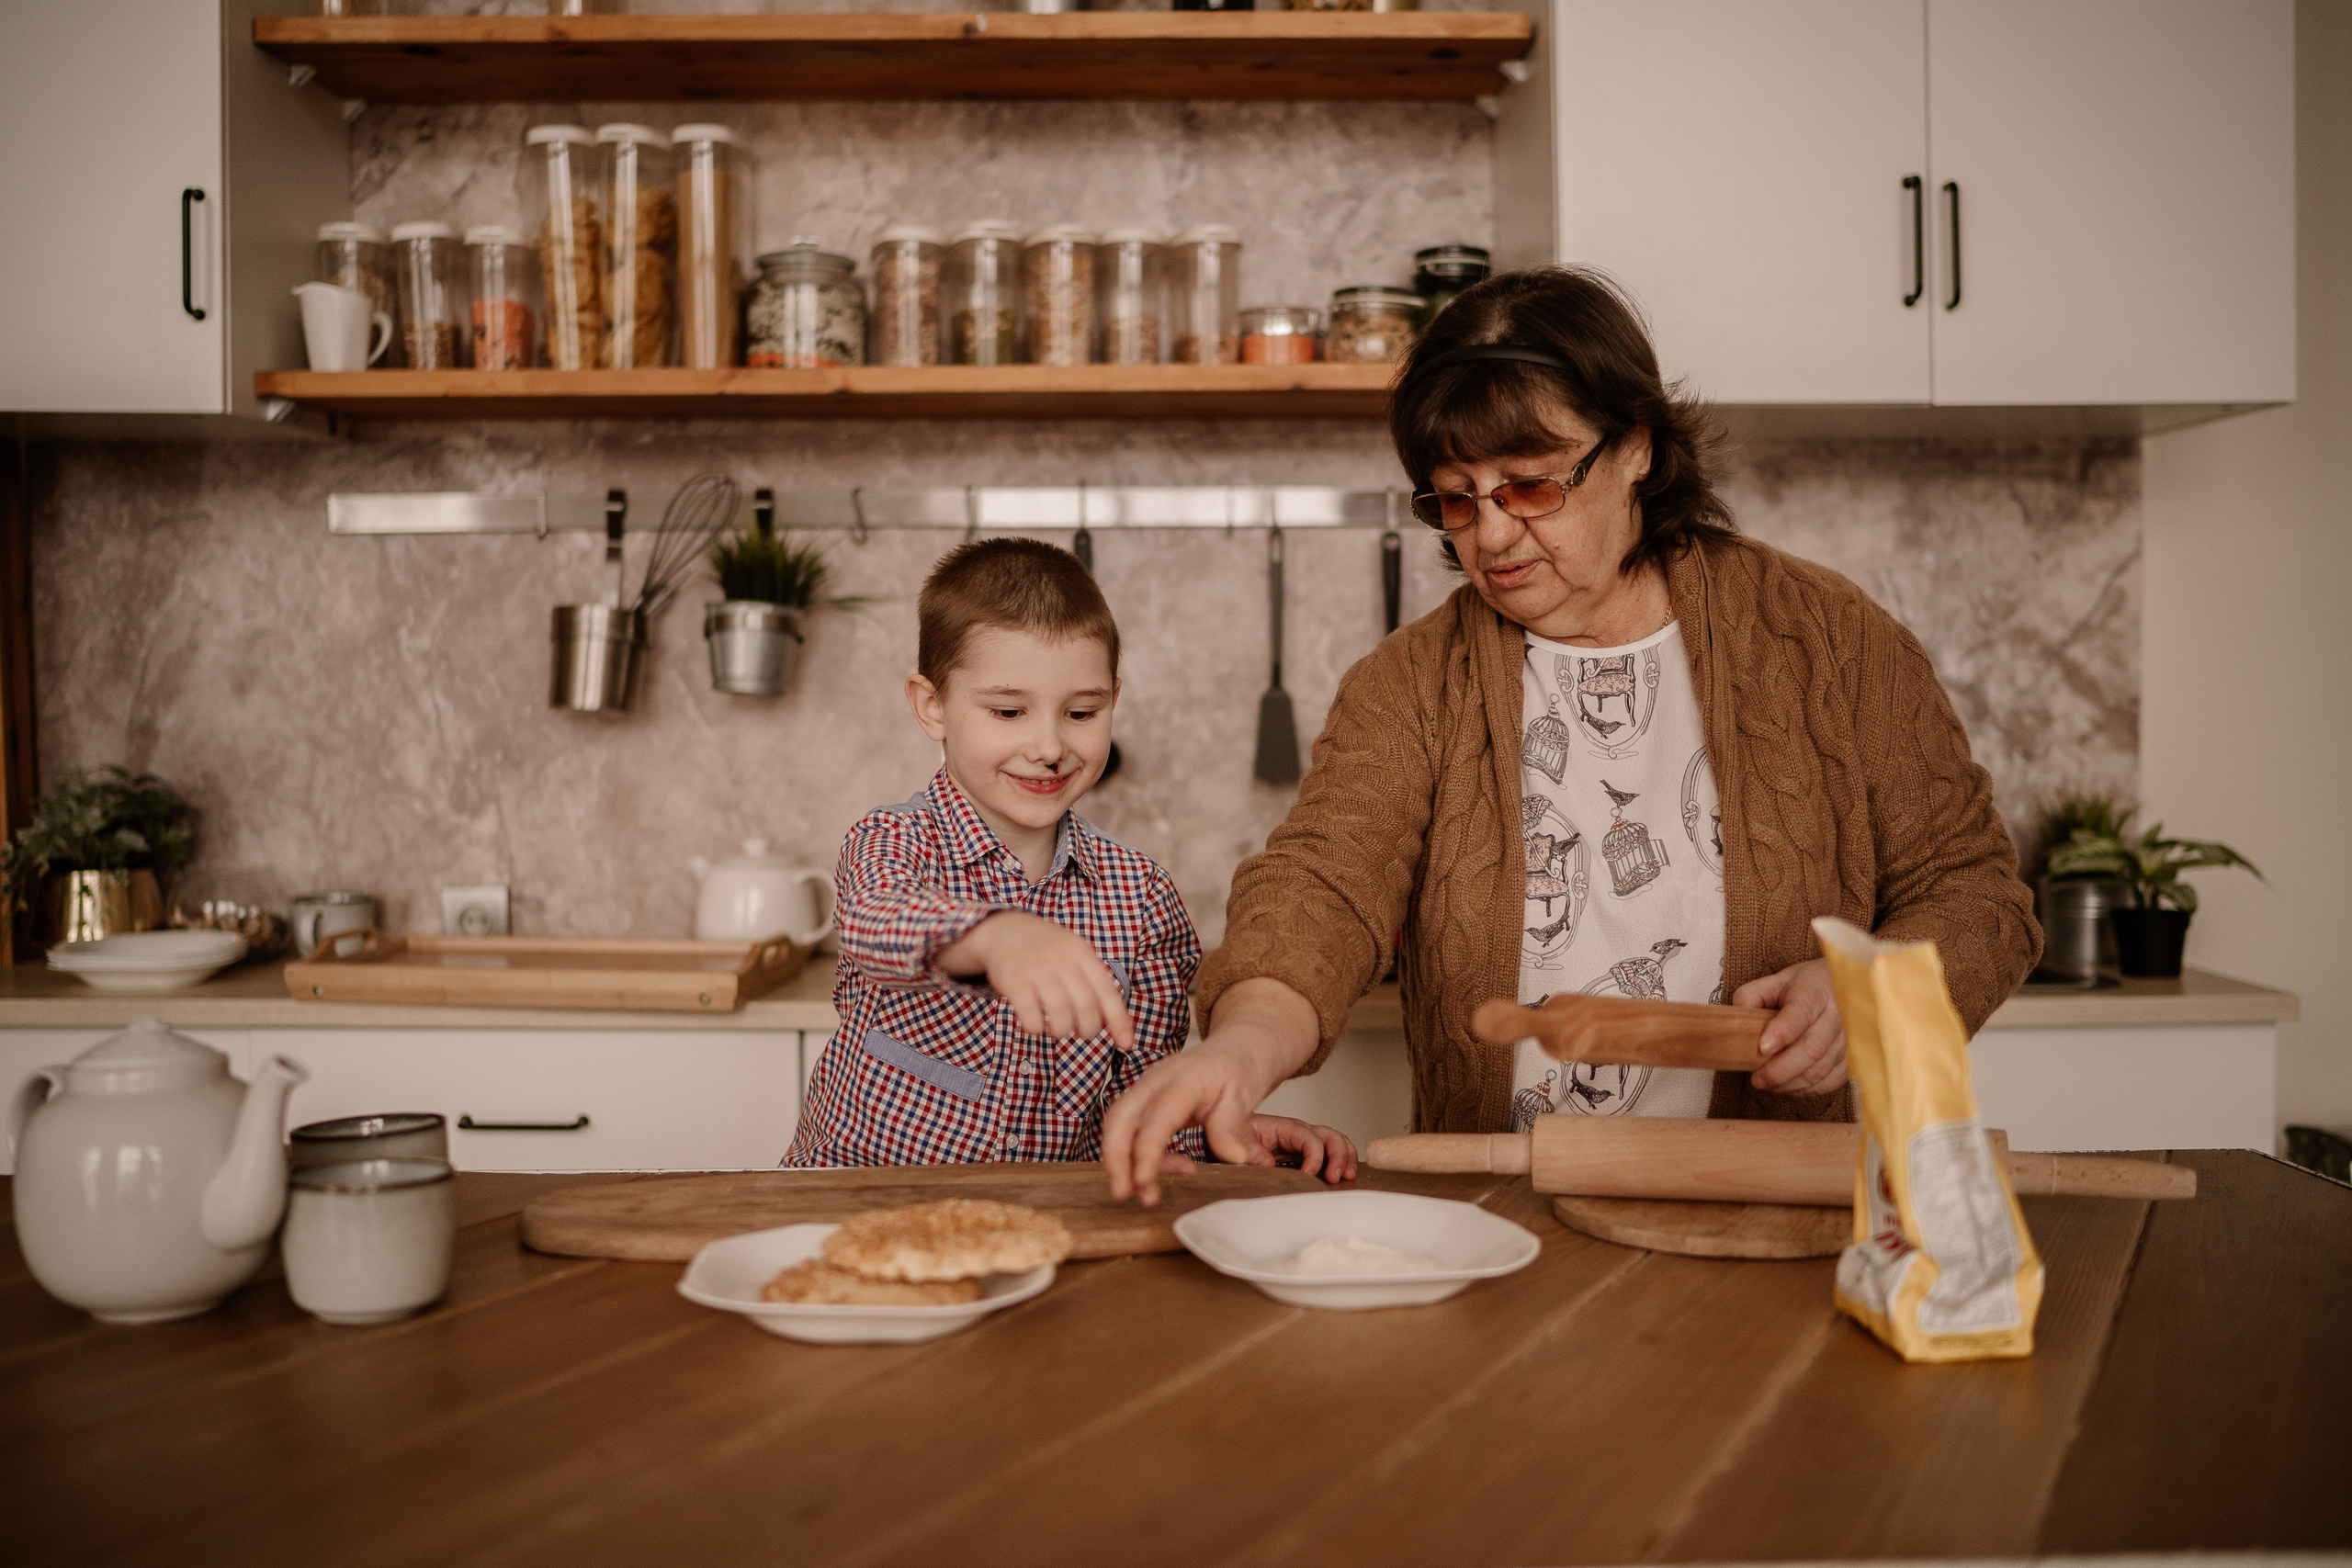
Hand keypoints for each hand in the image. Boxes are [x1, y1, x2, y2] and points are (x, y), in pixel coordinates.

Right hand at [938, 911, 1134, 1049]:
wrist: (1006, 930)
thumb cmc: (1049, 952)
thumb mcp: (1076, 958)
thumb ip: (1098, 987)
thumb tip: (1124, 1028)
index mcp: (1082, 954)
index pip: (1107, 993)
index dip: (1119, 1022)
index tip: (1126, 1044)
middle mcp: (1061, 960)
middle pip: (1086, 1007)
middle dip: (1088, 1030)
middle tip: (1081, 1032)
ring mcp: (1037, 969)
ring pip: (1060, 1014)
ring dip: (1062, 1031)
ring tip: (1057, 1028)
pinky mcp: (1013, 981)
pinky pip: (1031, 1016)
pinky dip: (1036, 1029)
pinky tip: (1035, 1024)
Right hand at [1099, 976, 1320, 1205]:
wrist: (1237, 1049)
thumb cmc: (1239, 1070)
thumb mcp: (1243, 1097)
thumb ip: (1232, 1127)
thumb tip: (1233, 1158)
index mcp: (1184, 1079)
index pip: (1156, 1117)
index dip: (1146, 1151)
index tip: (1144, 1181)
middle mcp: (1157, 1081)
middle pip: (1120, 1117)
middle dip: (1115, 1157)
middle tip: (1122, 1193)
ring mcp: (1148, 1090)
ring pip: (1119, 1125)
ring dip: (1123, 1161)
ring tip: (1147, 1193)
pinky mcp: (1146, 1101)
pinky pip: (1130, 1129)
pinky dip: (1136, 1155)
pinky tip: (1160, 1171)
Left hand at [1244, 1114, 1359, 1182]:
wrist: (1231, 1133)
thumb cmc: (1235, 1135)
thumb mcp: (1236, 1143)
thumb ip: (1249, 1151)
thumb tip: (1268, 1163)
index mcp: (1284, 1127)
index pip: (1309, 1138)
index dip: (1313, 1157)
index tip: (1308, 1175)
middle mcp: (1300, 1131)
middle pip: (1331, 1136)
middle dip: (1338, 1156)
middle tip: (1334, 1178)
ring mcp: (1306, 1141)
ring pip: (1337, 1142)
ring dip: (1346, 1158)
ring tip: (1348, 1178)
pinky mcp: (1307, 1152)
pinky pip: (1332, 1152)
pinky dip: (1343, 1162)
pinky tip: (1345, 1177)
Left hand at [1732, 957, 1847, 1095]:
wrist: (1843, 987)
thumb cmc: (1805, 986)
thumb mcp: (1776, 981)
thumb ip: (1752, 996)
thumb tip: (1737, 1021)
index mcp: (1815, 991)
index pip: (1799, 1013)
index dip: (1781, 1032)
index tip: (1762, 1048)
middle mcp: (1837, 1015)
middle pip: (1812, 1048)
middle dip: (1781, 1069)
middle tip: (1757, 1079)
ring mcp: (1849, 1039)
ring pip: (1821, 1070)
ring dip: (1790, 1083)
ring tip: (1768, 1084)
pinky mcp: (1852, 1058)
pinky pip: (1831, 1082)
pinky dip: (1806, 1090)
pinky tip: (1788, 1086)